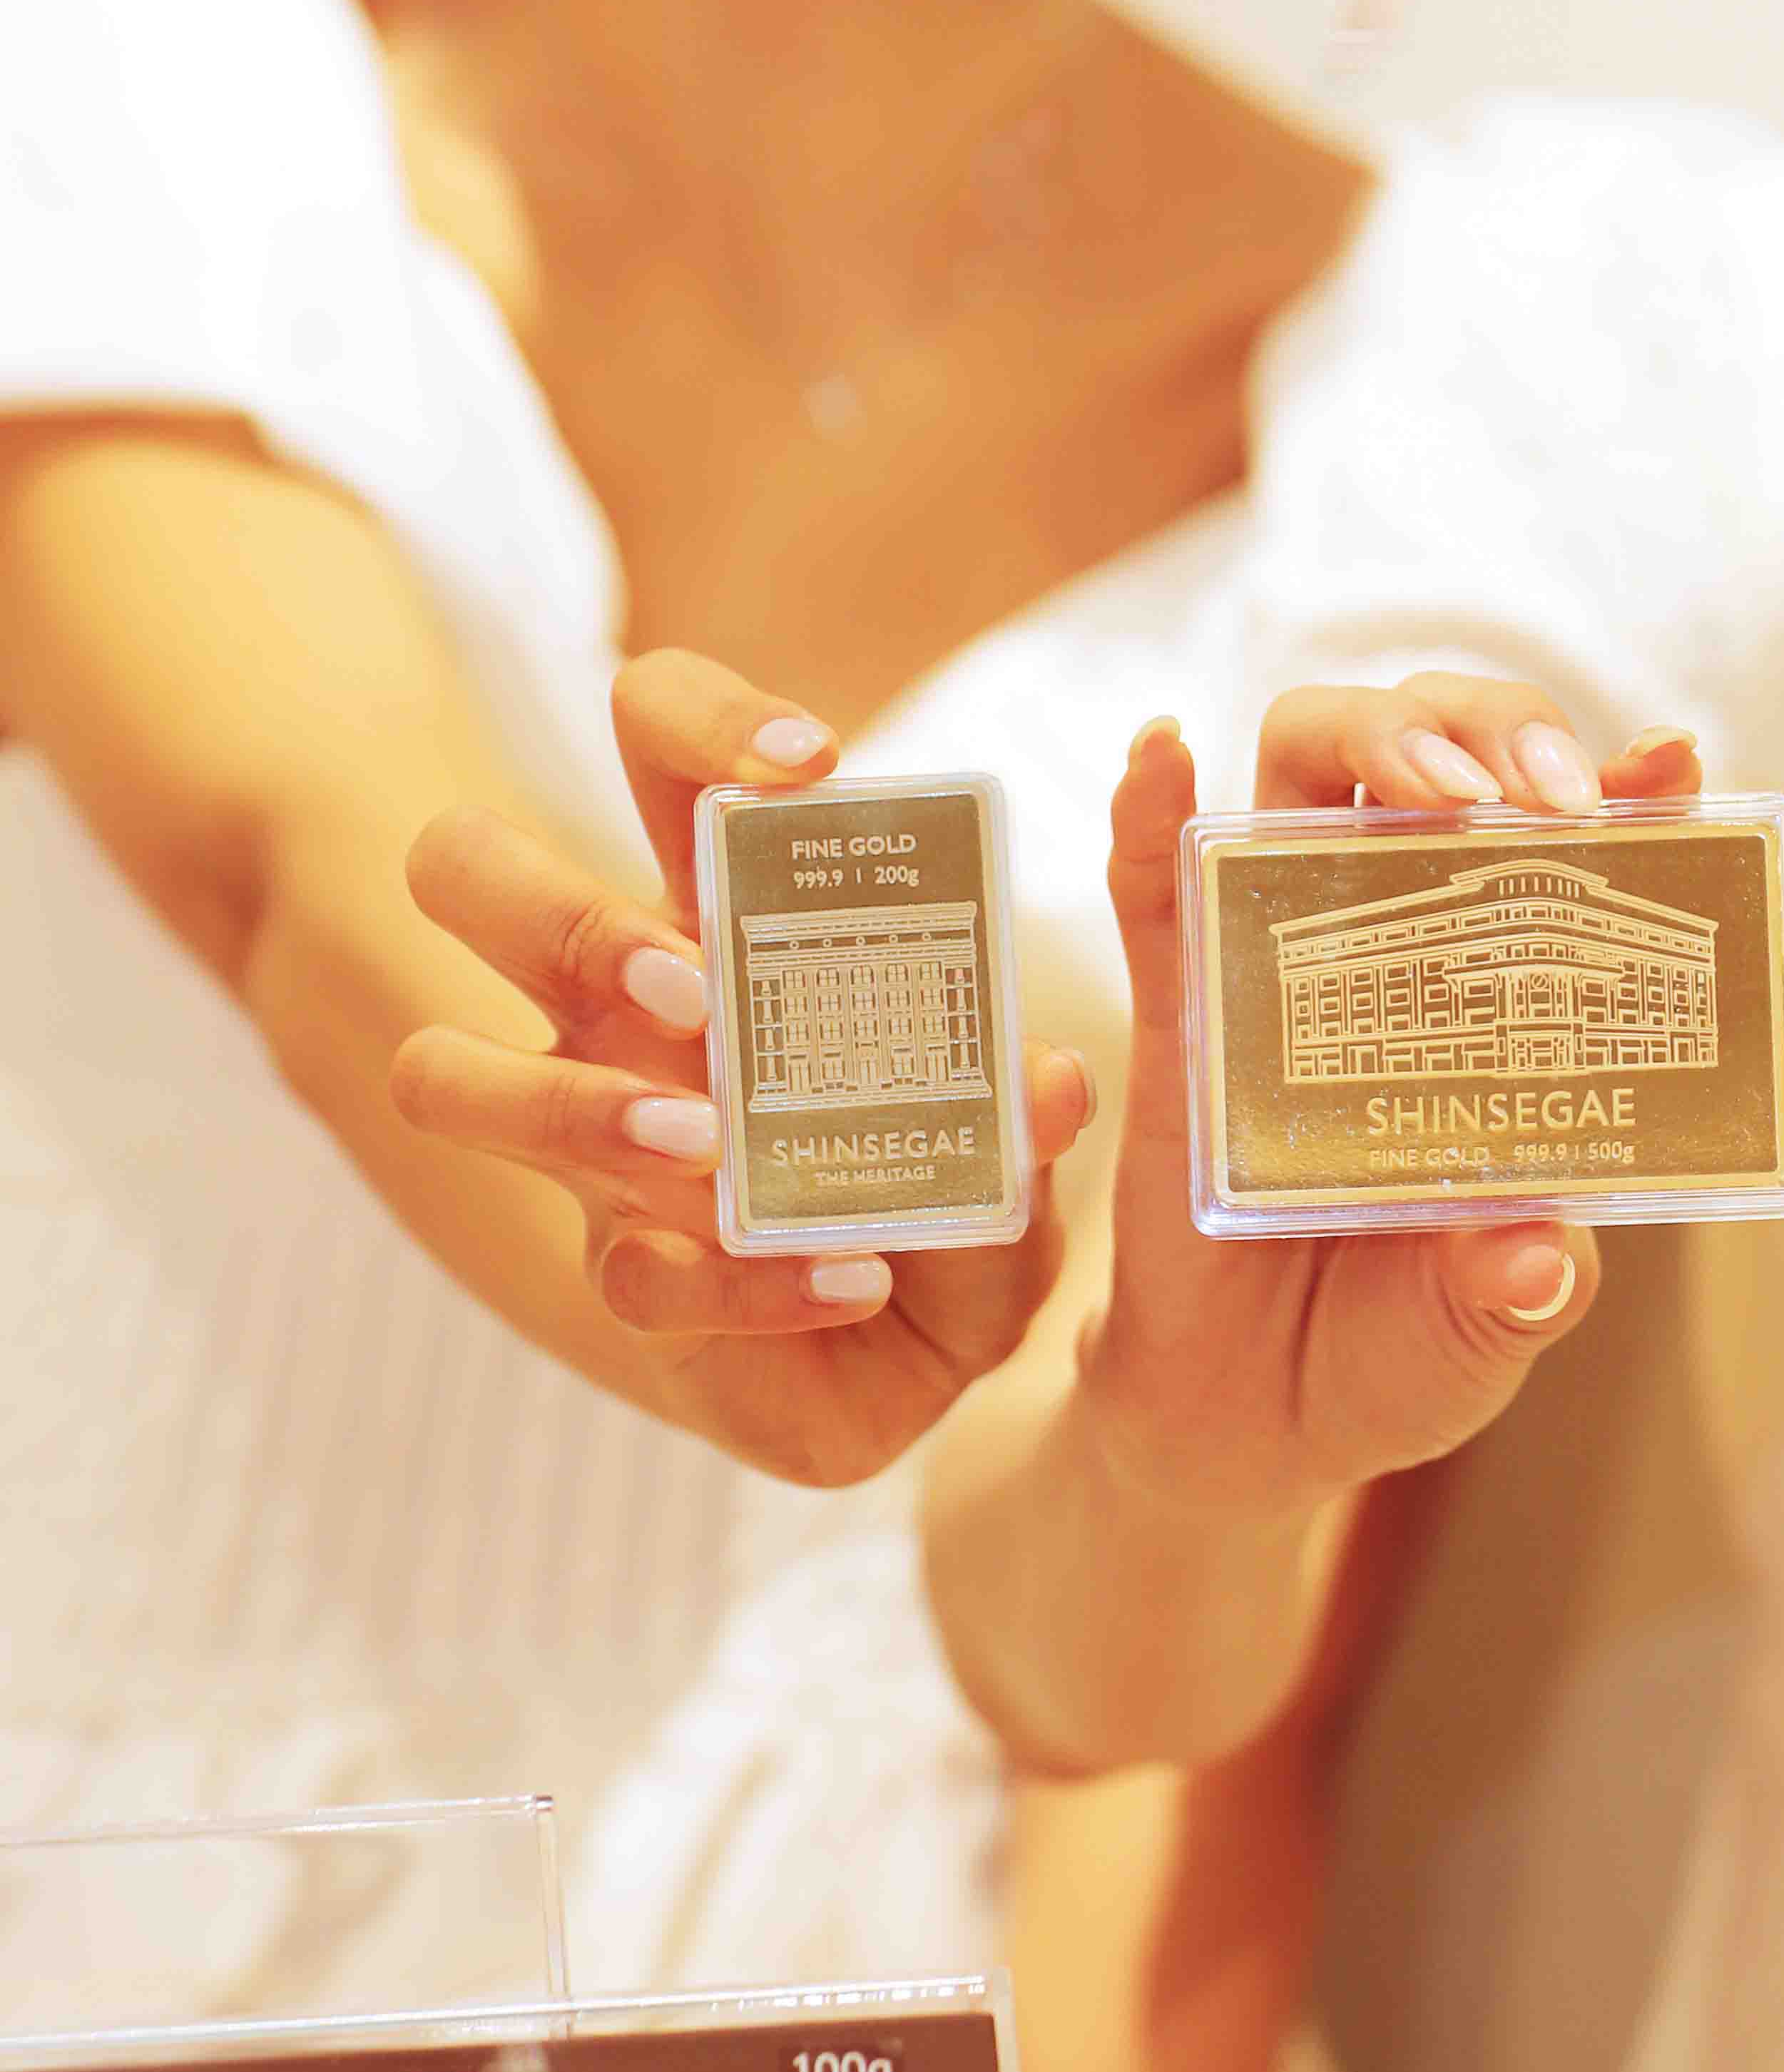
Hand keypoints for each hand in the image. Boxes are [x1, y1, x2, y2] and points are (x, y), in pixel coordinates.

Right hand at [390, 653, 1090, 1488]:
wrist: (930, 1357)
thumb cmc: (951, 1192)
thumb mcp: (1009, 1136)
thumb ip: (1020, 1106)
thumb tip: (1051, 1081)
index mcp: (718, 908)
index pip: (650, 740)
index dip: (696, 714)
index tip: (809, 760)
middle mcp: (620, 1006)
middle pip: (464, 870)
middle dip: (560, 912)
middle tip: (691, 984)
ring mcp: (595, 1139)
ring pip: (443, 1074)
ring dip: (581, 1103)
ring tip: (711, 1141)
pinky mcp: (622, 1274)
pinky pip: (626, 1271)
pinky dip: (748, 1282)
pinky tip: (853, 1279)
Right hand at [1070, 684, 1701, 1537]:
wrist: (1252, 1430)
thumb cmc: (1396, 1350)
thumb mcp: (1485, 1328)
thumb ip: (1520, 1287)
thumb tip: (1537, 1255)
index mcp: (1506, 998)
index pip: (1573, 850)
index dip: (1627, 789)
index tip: (1668, 765)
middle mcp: (1402, 947)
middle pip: (1441, 753)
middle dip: (1498, 728)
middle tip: (1543, 798)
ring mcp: (1285, 965)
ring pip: (1309, 772)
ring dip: (1371, 732)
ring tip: (1427, 779)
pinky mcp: (1181, 1017)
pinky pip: (1157, 890)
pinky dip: (1154, 810)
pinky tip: (1165, 752)